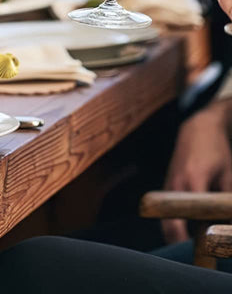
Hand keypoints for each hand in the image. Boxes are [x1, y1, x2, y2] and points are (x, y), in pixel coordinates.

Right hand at [162, 102, 231, 242]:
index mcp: (191, 182)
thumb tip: (230, 226)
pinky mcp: (167, 186)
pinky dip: (175, 224)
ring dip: (175, 236)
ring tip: (193, 250)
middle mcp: (174, 186)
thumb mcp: (229, 175)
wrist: (197, 129)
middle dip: (178, 245)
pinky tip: (190, 232)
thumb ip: (227, 201)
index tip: (200, 255)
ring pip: (164, 220)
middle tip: (196, 260)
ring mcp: (168, 185)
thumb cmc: (217, 151)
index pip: (185, 219)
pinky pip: (167, 212)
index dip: (188, 242)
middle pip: (168, 225)